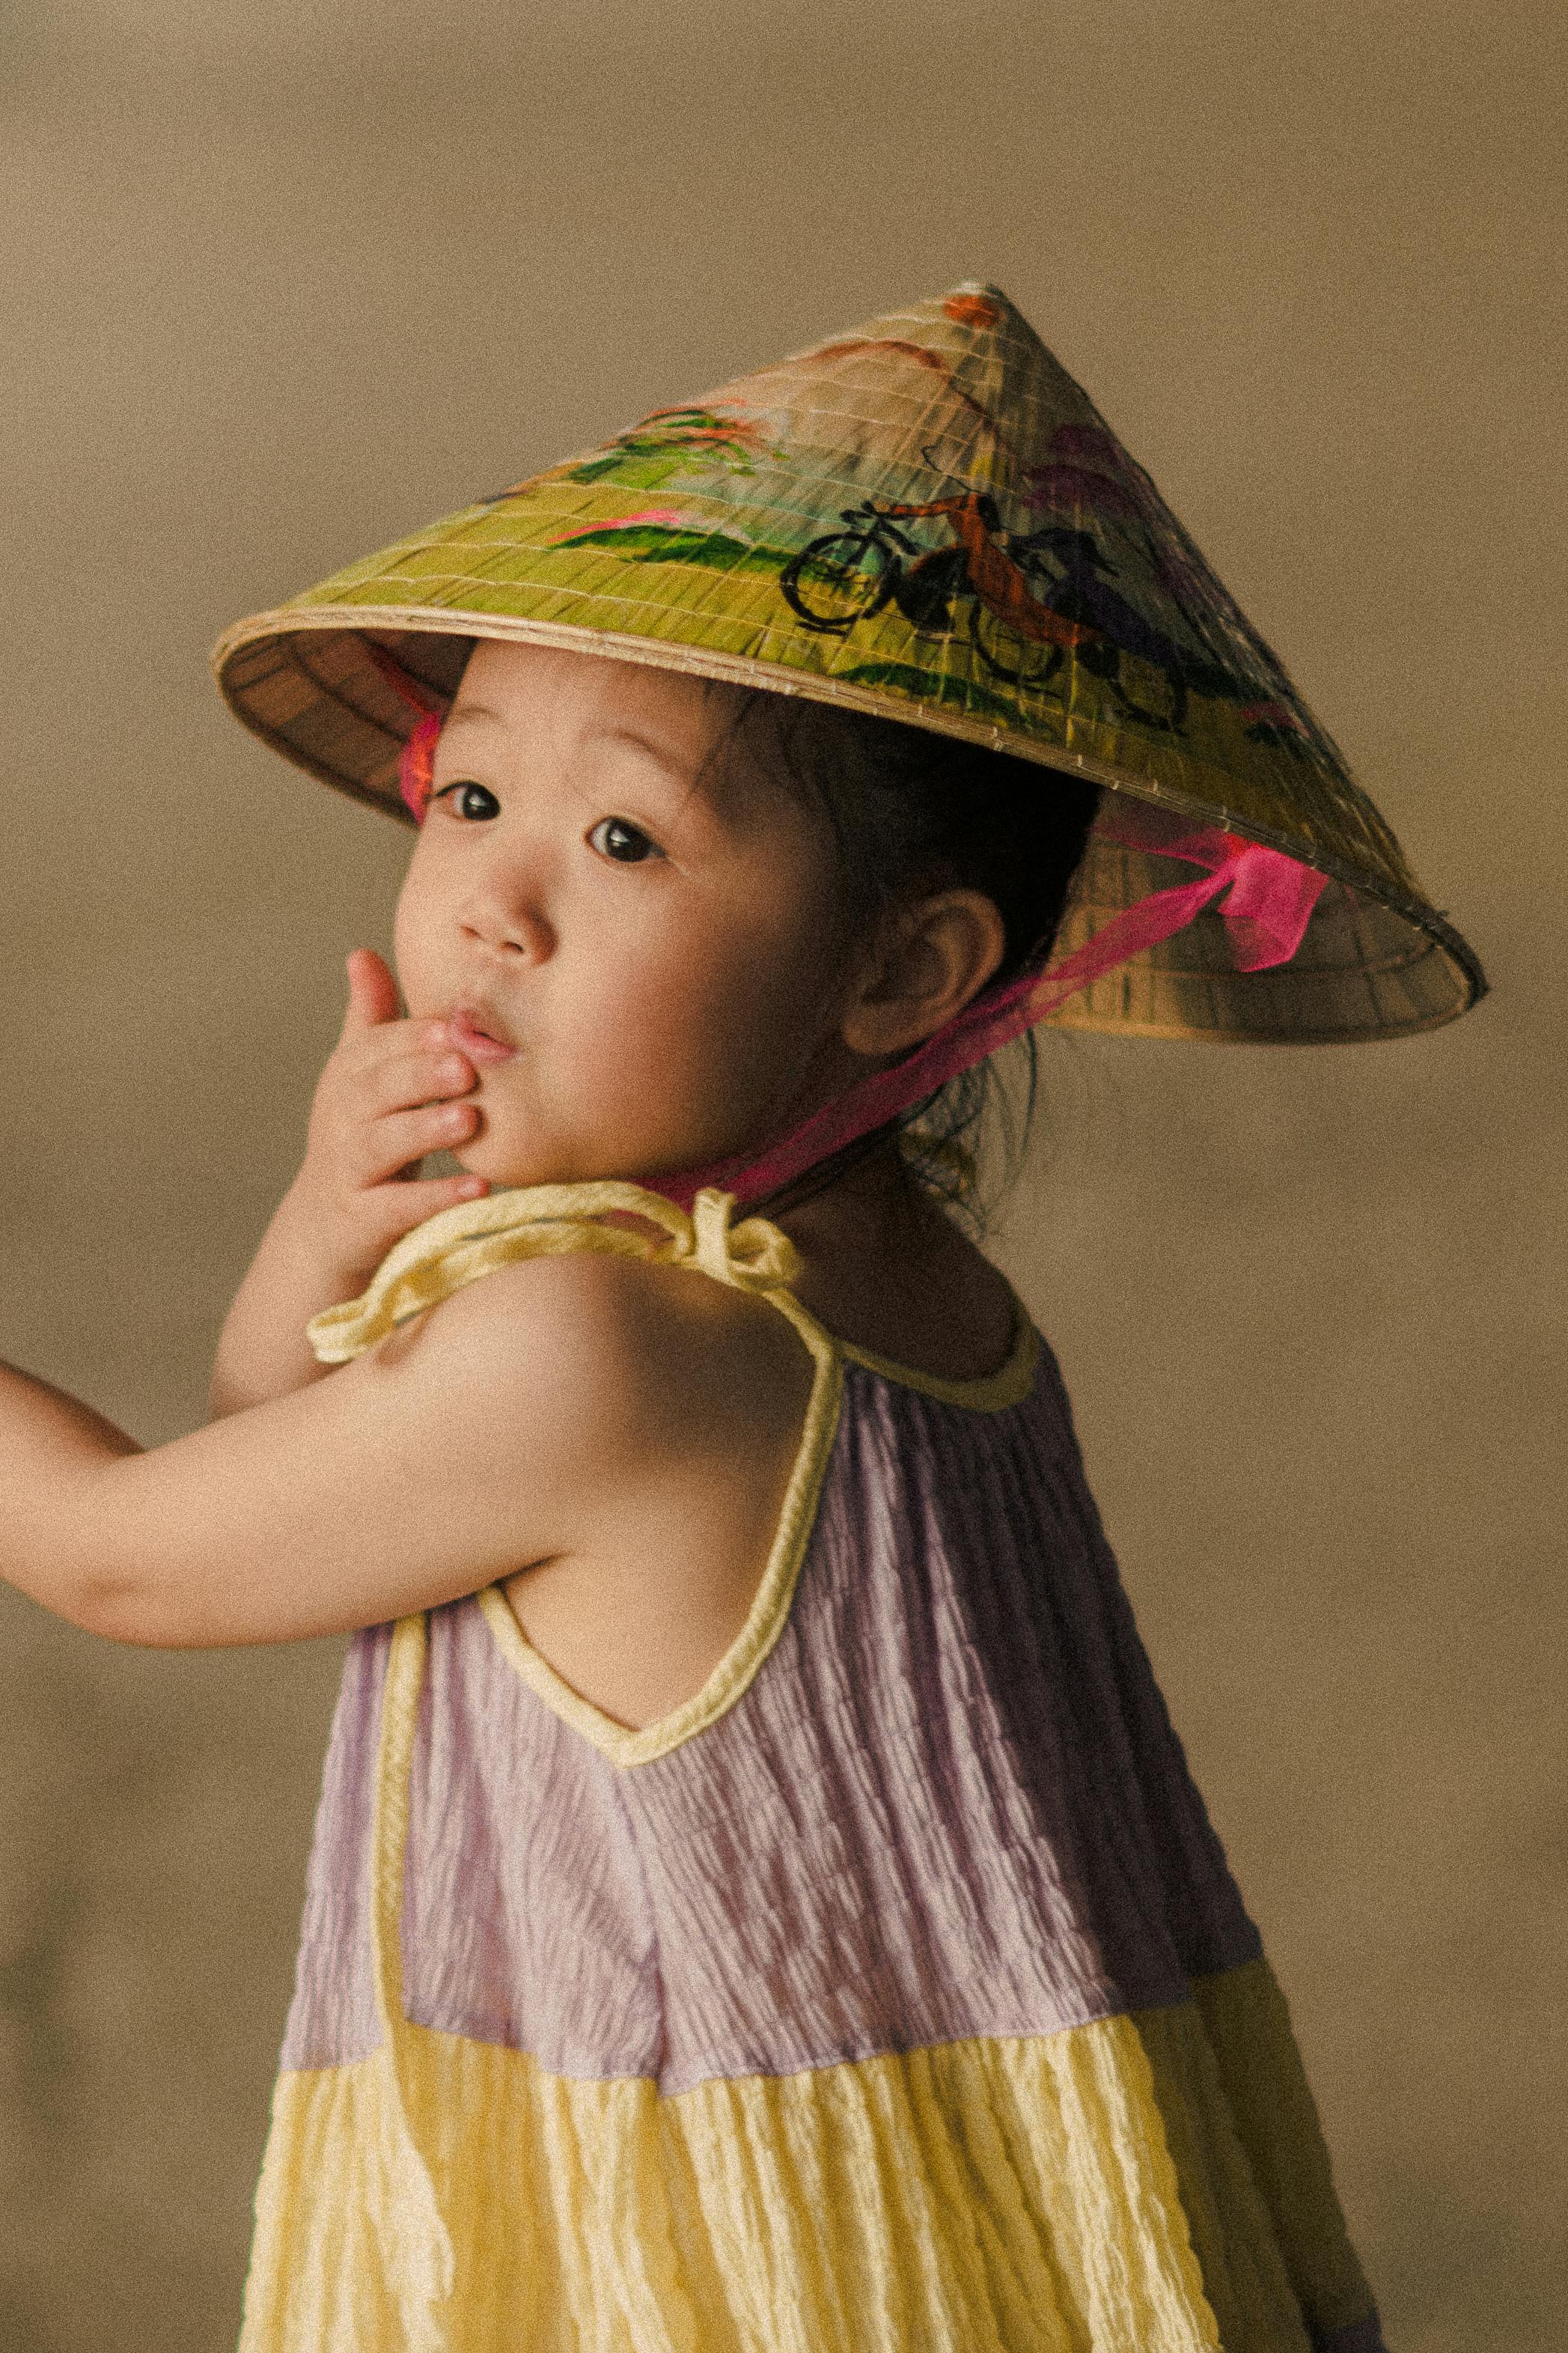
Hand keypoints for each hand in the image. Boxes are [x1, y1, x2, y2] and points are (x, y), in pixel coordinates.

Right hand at [289, 948, 490, 1286]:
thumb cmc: (362, 1137)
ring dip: (426, 1130)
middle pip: (377, 1090)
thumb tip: (362, 952)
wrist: (326, 1227)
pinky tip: (478, 1190)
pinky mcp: (364, 1218)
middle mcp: (341, 1119)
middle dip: (419, 1074)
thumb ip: (370, 1019)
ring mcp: (349, 1170)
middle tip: (467, 1065)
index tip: (458, 1027)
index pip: (375, 1048)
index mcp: (347, 1079)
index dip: (414, 1037)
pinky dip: (437, 1199)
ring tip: (470, 1120)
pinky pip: (399, 1208)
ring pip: (383, 1145)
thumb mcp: (360, 1078)